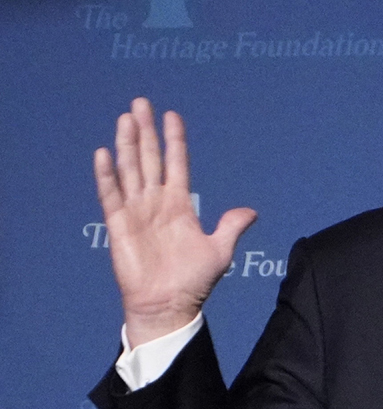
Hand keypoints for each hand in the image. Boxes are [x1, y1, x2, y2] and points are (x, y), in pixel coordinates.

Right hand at [94, 98, 256, 346]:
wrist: (169, 305)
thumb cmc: (193, 281)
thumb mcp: (220, 251)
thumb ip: (231, 226)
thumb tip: (250, 211)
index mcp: (180, 204)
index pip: (176, 163)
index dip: (174, 140)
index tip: (172, 115)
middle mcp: (156, 202)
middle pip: (149, 158)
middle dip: (146, 130)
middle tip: (141, 102)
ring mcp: (136, 211)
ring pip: (130, 169)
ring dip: (127, 144)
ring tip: (126, 118)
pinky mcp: (119, 225)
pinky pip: (111, 195)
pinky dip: (107, 175)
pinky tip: (105, 153)